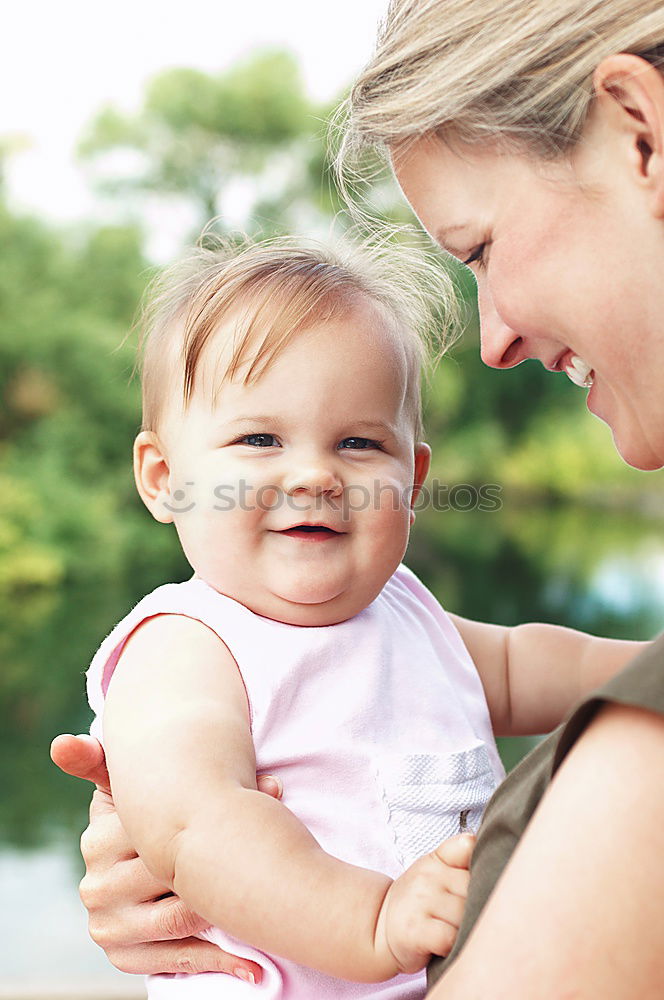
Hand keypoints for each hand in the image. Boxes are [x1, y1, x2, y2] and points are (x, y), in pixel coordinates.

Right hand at [50, 734, 282, 981]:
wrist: (134, 869)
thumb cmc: (143, 814)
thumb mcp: (124, 787)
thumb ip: (98, 760)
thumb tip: (61, 743)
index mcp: (97, 841)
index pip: (164, 829)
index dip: (217, 810)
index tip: (274, 787)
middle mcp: (96, 889)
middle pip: (178, 876)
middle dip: (232, 855)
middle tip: (280, 827)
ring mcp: (107, 927)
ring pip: (182, 919)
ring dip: (232, 908)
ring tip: (272, 892)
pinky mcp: (123, 957)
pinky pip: (177, 961)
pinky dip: (219, 962)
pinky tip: (254, 964)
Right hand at [374, 834, 474, 975]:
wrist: (379, 928)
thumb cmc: (419, 901)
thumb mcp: (434, 870)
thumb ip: (459, 854)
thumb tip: (484, 845)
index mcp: (435, 860)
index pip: (469, 848)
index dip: (481, 865)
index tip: (484, 878)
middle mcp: (425, 876)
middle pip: (474, 889)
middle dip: (478, 905)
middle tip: (465, 916)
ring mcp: (419, 902)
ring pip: (464, 916)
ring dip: (466, 930)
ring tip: (455, 933)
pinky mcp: (414, 931)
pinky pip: (449, 938)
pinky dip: (453, 946)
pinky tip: (446, 946)